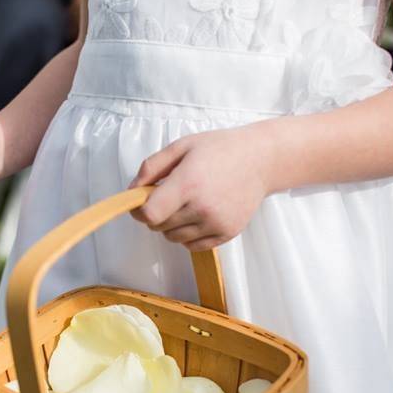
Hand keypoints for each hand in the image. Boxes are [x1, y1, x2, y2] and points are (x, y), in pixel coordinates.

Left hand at [128, 125, 275, 250]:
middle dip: (156, 214)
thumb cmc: (219, 149)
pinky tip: (197, 215)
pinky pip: (193, 246)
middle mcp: (202, 207)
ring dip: (172, 226)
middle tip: (170, 197)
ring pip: (174, 238)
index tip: (141, 204)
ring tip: (186, 204)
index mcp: (188, 183)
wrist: (260, 160)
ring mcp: (216, 223)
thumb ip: (151, 167)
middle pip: (159, 227)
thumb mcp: (181, 147)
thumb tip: (131, 191)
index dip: (139, 212)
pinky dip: (188, 235)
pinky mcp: (227, 233)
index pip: (149, 215)